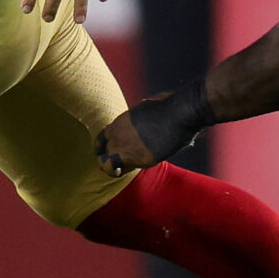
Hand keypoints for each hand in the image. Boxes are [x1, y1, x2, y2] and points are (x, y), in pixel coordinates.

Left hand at [93, 84, 211, 175]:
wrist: (178, 114)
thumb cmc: (166, 107)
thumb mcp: (145, 106)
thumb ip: (139, 112)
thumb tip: (143, 106)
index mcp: (117, 124)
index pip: (100, 140)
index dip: (102, 147)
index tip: (105, 152)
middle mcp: (118, 138)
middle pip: (101, 156)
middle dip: (105, 162)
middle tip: (113, 166)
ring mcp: (128, 150)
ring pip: (108, 167)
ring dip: (113, 170)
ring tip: (120, 171)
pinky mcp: (141, 160)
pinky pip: (130, 169)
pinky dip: (131, 170)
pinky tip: (139, 165)